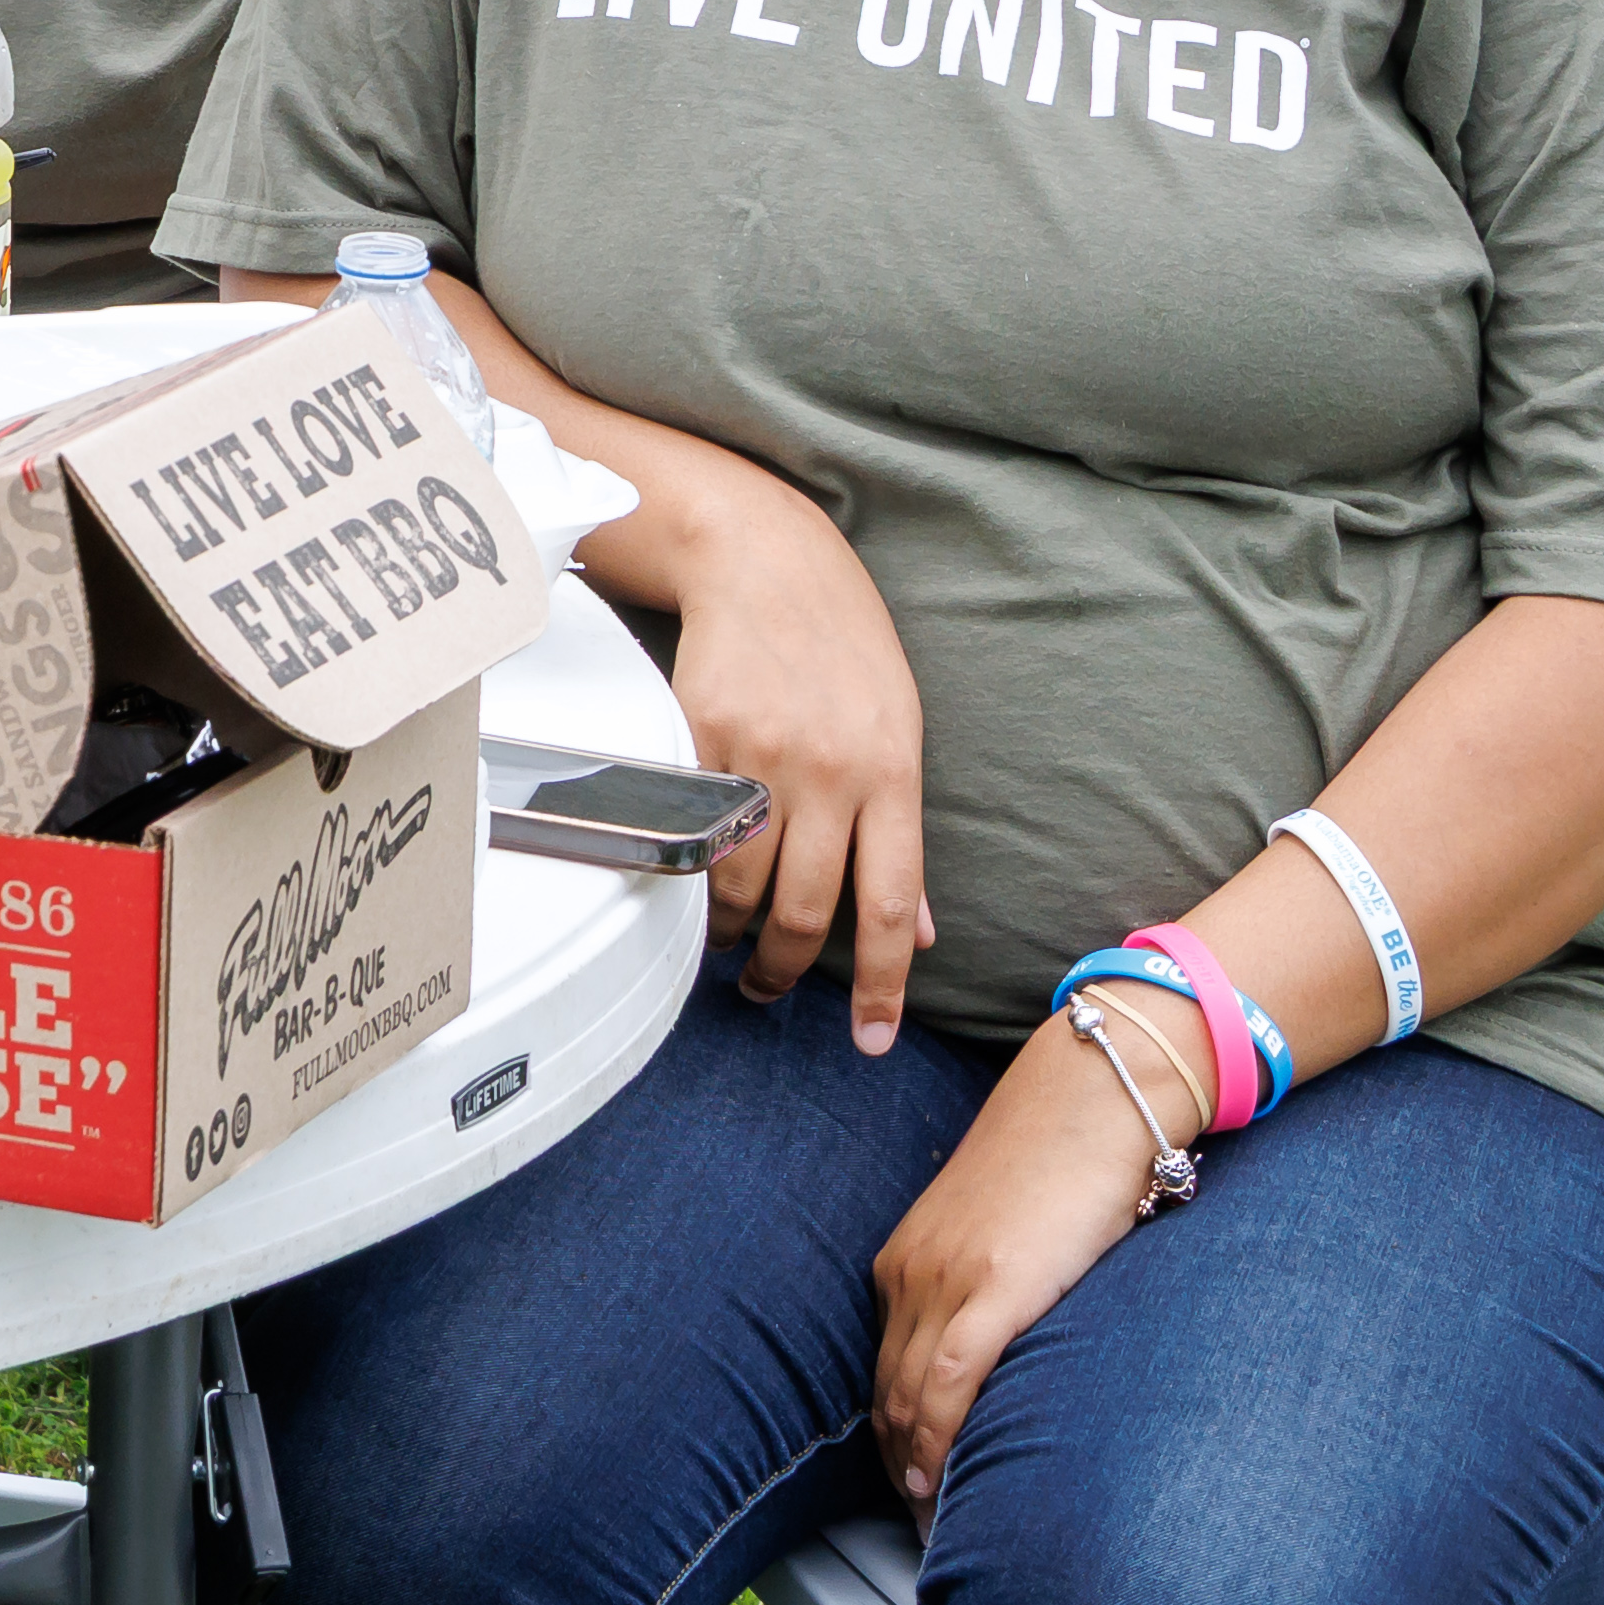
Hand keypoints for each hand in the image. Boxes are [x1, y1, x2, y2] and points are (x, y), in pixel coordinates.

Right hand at [657, 475, 936, 1038]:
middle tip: (766, 992)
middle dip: (782, 970)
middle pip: (803, 909)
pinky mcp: (695, 735)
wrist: (767, 564)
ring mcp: (757, 753)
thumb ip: (902, 836)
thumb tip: (916, 933)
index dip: (880, 985)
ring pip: (737, 882)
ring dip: (727, 932)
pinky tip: (688, 884)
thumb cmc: (845, 651)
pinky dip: (688, 871)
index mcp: (891, 776)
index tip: (870, 1040)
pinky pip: (691, 828)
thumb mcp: (900, 735)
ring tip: (723, 944)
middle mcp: (828, 772)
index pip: (888, 906)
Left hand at [869, 1020, 1191, 1503]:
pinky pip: (950, 1383)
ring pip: (909, 1397)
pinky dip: (940, 1440)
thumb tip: (1010, 1350)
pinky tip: (944, 1483)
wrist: (1093, 1098)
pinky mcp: (992, 1289)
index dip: (892, 1433)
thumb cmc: (1062, 1163)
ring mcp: (945, 1280)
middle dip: (897, 1462)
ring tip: (933, 1523)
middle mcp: (910, 1273)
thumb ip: (993, 1289)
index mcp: (908, 1261)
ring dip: (916, 1466)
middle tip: (919, 1524)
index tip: (905, 1484)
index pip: (883, 1368)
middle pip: (886, 1391)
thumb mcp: (1005, 1234)